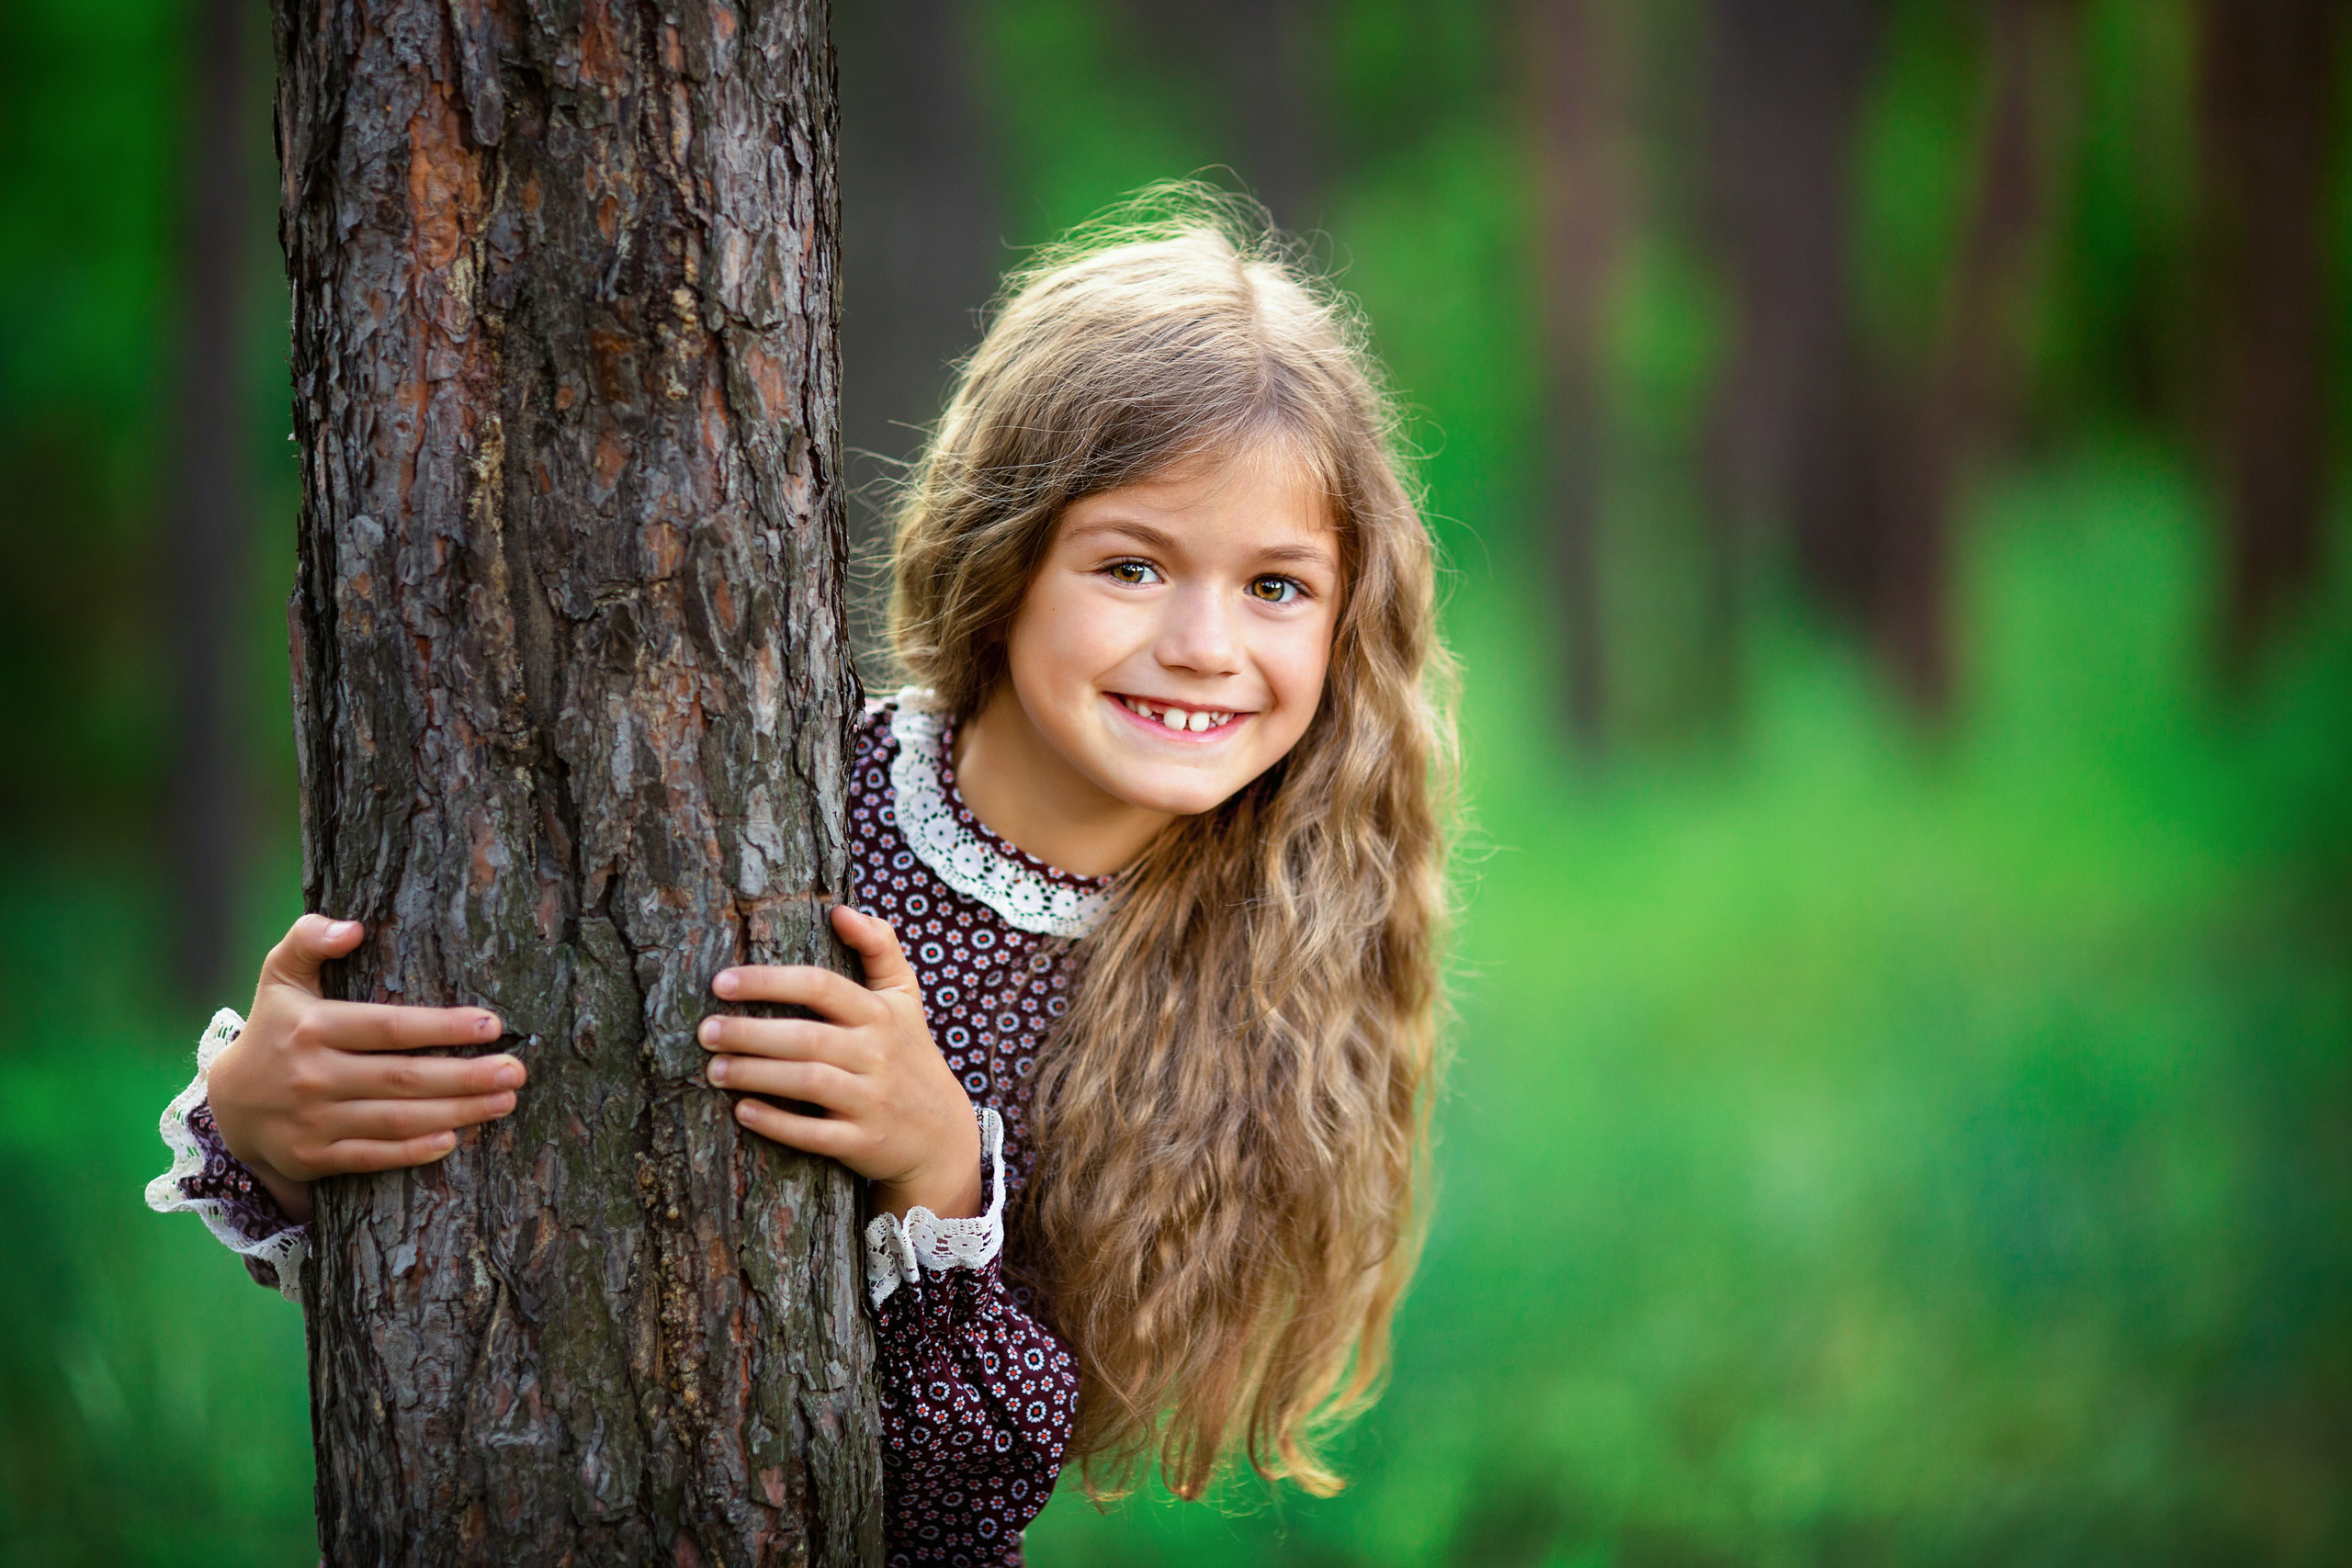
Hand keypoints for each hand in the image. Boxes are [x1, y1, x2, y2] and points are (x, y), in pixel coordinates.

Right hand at [207, 915, 524, 1222]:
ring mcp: (312, 1121)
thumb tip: (354, 928)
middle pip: (404, 1078)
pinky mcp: (314, 1158)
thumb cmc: (275, 1026)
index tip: (493, 1025)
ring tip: (505, 1100)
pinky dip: (415, 1151)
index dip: (443, 1027)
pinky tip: (455, 1138)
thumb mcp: (280, 975)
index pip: (390, 1027)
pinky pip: (373, 1157)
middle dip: (467, 1075)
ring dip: (458, 1112)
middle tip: (517, 1069)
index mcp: (312, 1027)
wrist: (228, 1103)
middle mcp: (312, 1075)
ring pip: (397, 1120)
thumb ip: (309, 938)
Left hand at [699, 905, 982, 1220]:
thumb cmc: (909, 1053)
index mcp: (879, 1014)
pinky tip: (743, 1111)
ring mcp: (872, 1100)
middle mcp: (877, 1054)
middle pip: (806, 1037)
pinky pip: (815, 1134)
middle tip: (705, 1031)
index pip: (821, 986)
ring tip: (714, 1069)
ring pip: (808, 1083)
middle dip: (749, 1033)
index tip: (721, 983)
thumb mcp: (904, 998)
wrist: (943, 1132)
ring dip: (755, 1075)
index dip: (769, 982)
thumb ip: (879, 947)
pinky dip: (777, 1123)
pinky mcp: (864, 1142)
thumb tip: (842, 910)